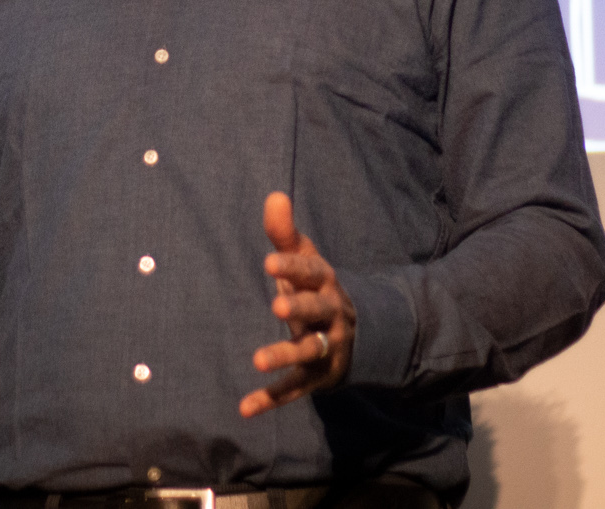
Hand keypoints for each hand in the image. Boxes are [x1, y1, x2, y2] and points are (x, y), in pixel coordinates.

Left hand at [240, 191, 353, 416]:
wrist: (360, 335)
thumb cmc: (317, 290)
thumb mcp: (305, 261)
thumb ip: (285, 232)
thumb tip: (273, 195)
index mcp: (325, 283)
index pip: (310, 272)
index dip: (292, 266)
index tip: (269, 261)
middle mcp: (330, 315)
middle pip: (317, 310)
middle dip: (300, 308)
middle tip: (277, 306)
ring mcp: (326, 347)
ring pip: (309, 351)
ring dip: (285, 354)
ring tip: (258, 360)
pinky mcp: (317, 377)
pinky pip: (294, 388)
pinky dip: (271, 399)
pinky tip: (244, 408)